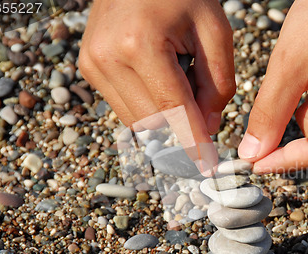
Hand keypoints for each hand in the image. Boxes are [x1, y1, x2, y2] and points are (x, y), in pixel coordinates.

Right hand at [78, 0, 235, 174]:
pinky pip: (125, 107)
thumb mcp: (215, 32)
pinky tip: (161, 88)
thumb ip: (218, 83)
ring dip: (164, 122)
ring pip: (137, 121)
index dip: (193, 143)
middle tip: (203, 122)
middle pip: (153, 122)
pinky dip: (149, 110)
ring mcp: (93, 64)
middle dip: (182, 131)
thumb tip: (208, 128)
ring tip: (182, 92)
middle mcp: (108, 58)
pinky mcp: (89, 68)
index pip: (173, 110)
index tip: (207, 168)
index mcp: (141, 45)